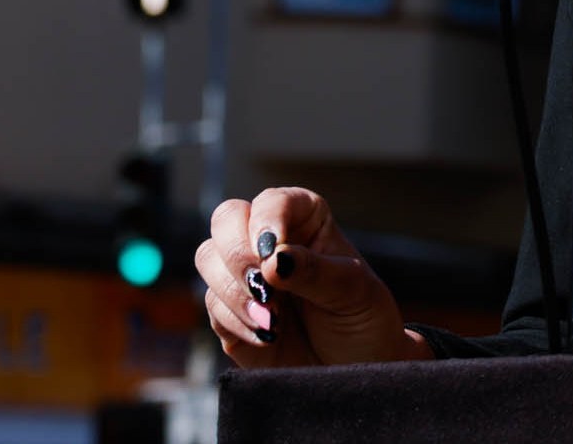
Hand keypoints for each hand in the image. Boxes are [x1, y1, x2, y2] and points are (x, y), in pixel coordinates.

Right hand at [195, 186, 434, 368]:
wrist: (355, 371)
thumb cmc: (363, 320)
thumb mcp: (353, 291)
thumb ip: (314, 271)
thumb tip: (274, 259)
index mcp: (305, 220)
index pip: (272, 201)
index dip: (266, 220)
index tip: (271, 251)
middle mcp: (269, 242)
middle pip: (226, 219)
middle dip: (237, 253)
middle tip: (262, 285)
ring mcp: (246, 276)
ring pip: (209, 259)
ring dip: (234, 290)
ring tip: (273, 319)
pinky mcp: (229, 314)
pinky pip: (212, 305)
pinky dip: (236, 321)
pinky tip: (268, 335)